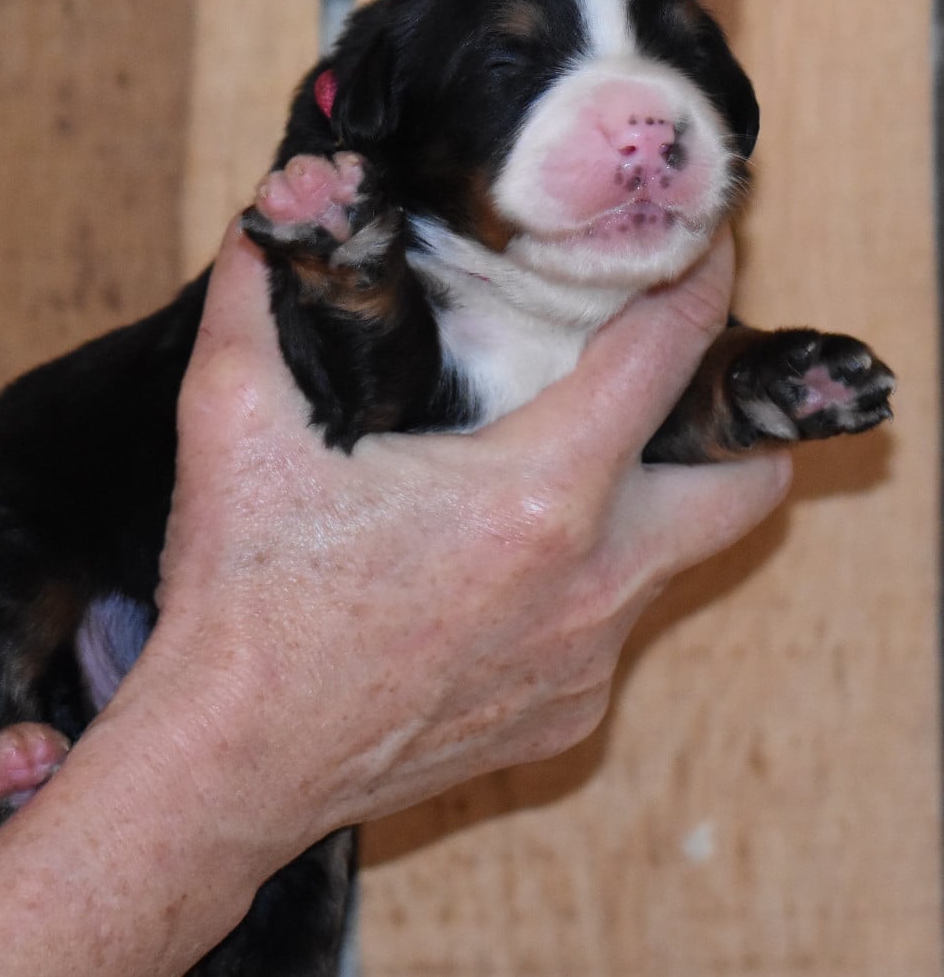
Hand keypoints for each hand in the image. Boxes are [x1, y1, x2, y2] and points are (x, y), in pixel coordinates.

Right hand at [129, 221, 791, 864]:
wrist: (231, 767)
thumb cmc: (245, 605)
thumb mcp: (235, 426)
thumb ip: (259, 299)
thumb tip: (278, 209)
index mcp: (536, 497)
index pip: (668, 355)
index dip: (703, 279)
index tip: (703, 244)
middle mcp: (592, 585)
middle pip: (746, 485)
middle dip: (734, 424)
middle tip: (670, 383)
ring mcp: (587, 663)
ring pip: (676, 563)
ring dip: (648, 505)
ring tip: (573, 470)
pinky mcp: (565, 719)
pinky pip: (609, 633)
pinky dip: (584, 587)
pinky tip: (501, 577)